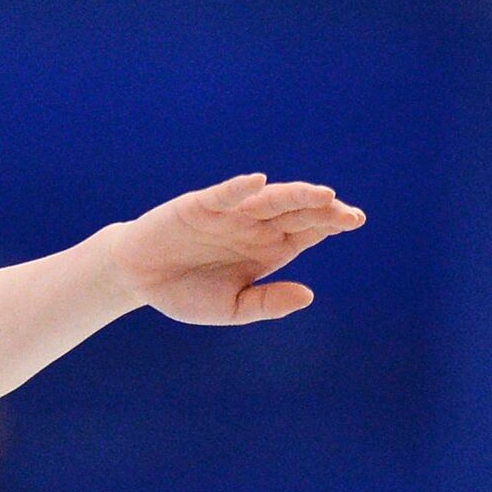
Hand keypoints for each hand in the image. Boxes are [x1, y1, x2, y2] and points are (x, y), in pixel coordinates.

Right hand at [100, 173, 365, 324]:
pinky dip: (239, 188)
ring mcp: (229, 214)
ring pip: (269, 200)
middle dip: (323, 210)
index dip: (332, 223)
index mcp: (269, 249)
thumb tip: (308, 295)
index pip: (309, 230)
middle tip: (347, 213)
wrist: (137, 279)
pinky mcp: (199, 206)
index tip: (354, 221)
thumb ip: (267, 302)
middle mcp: (254, 226)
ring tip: (322, 196)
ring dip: (295, 195)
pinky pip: (223, 195)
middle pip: (297, 212)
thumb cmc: (185, 292)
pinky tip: (257, 183)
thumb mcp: (230, 308)